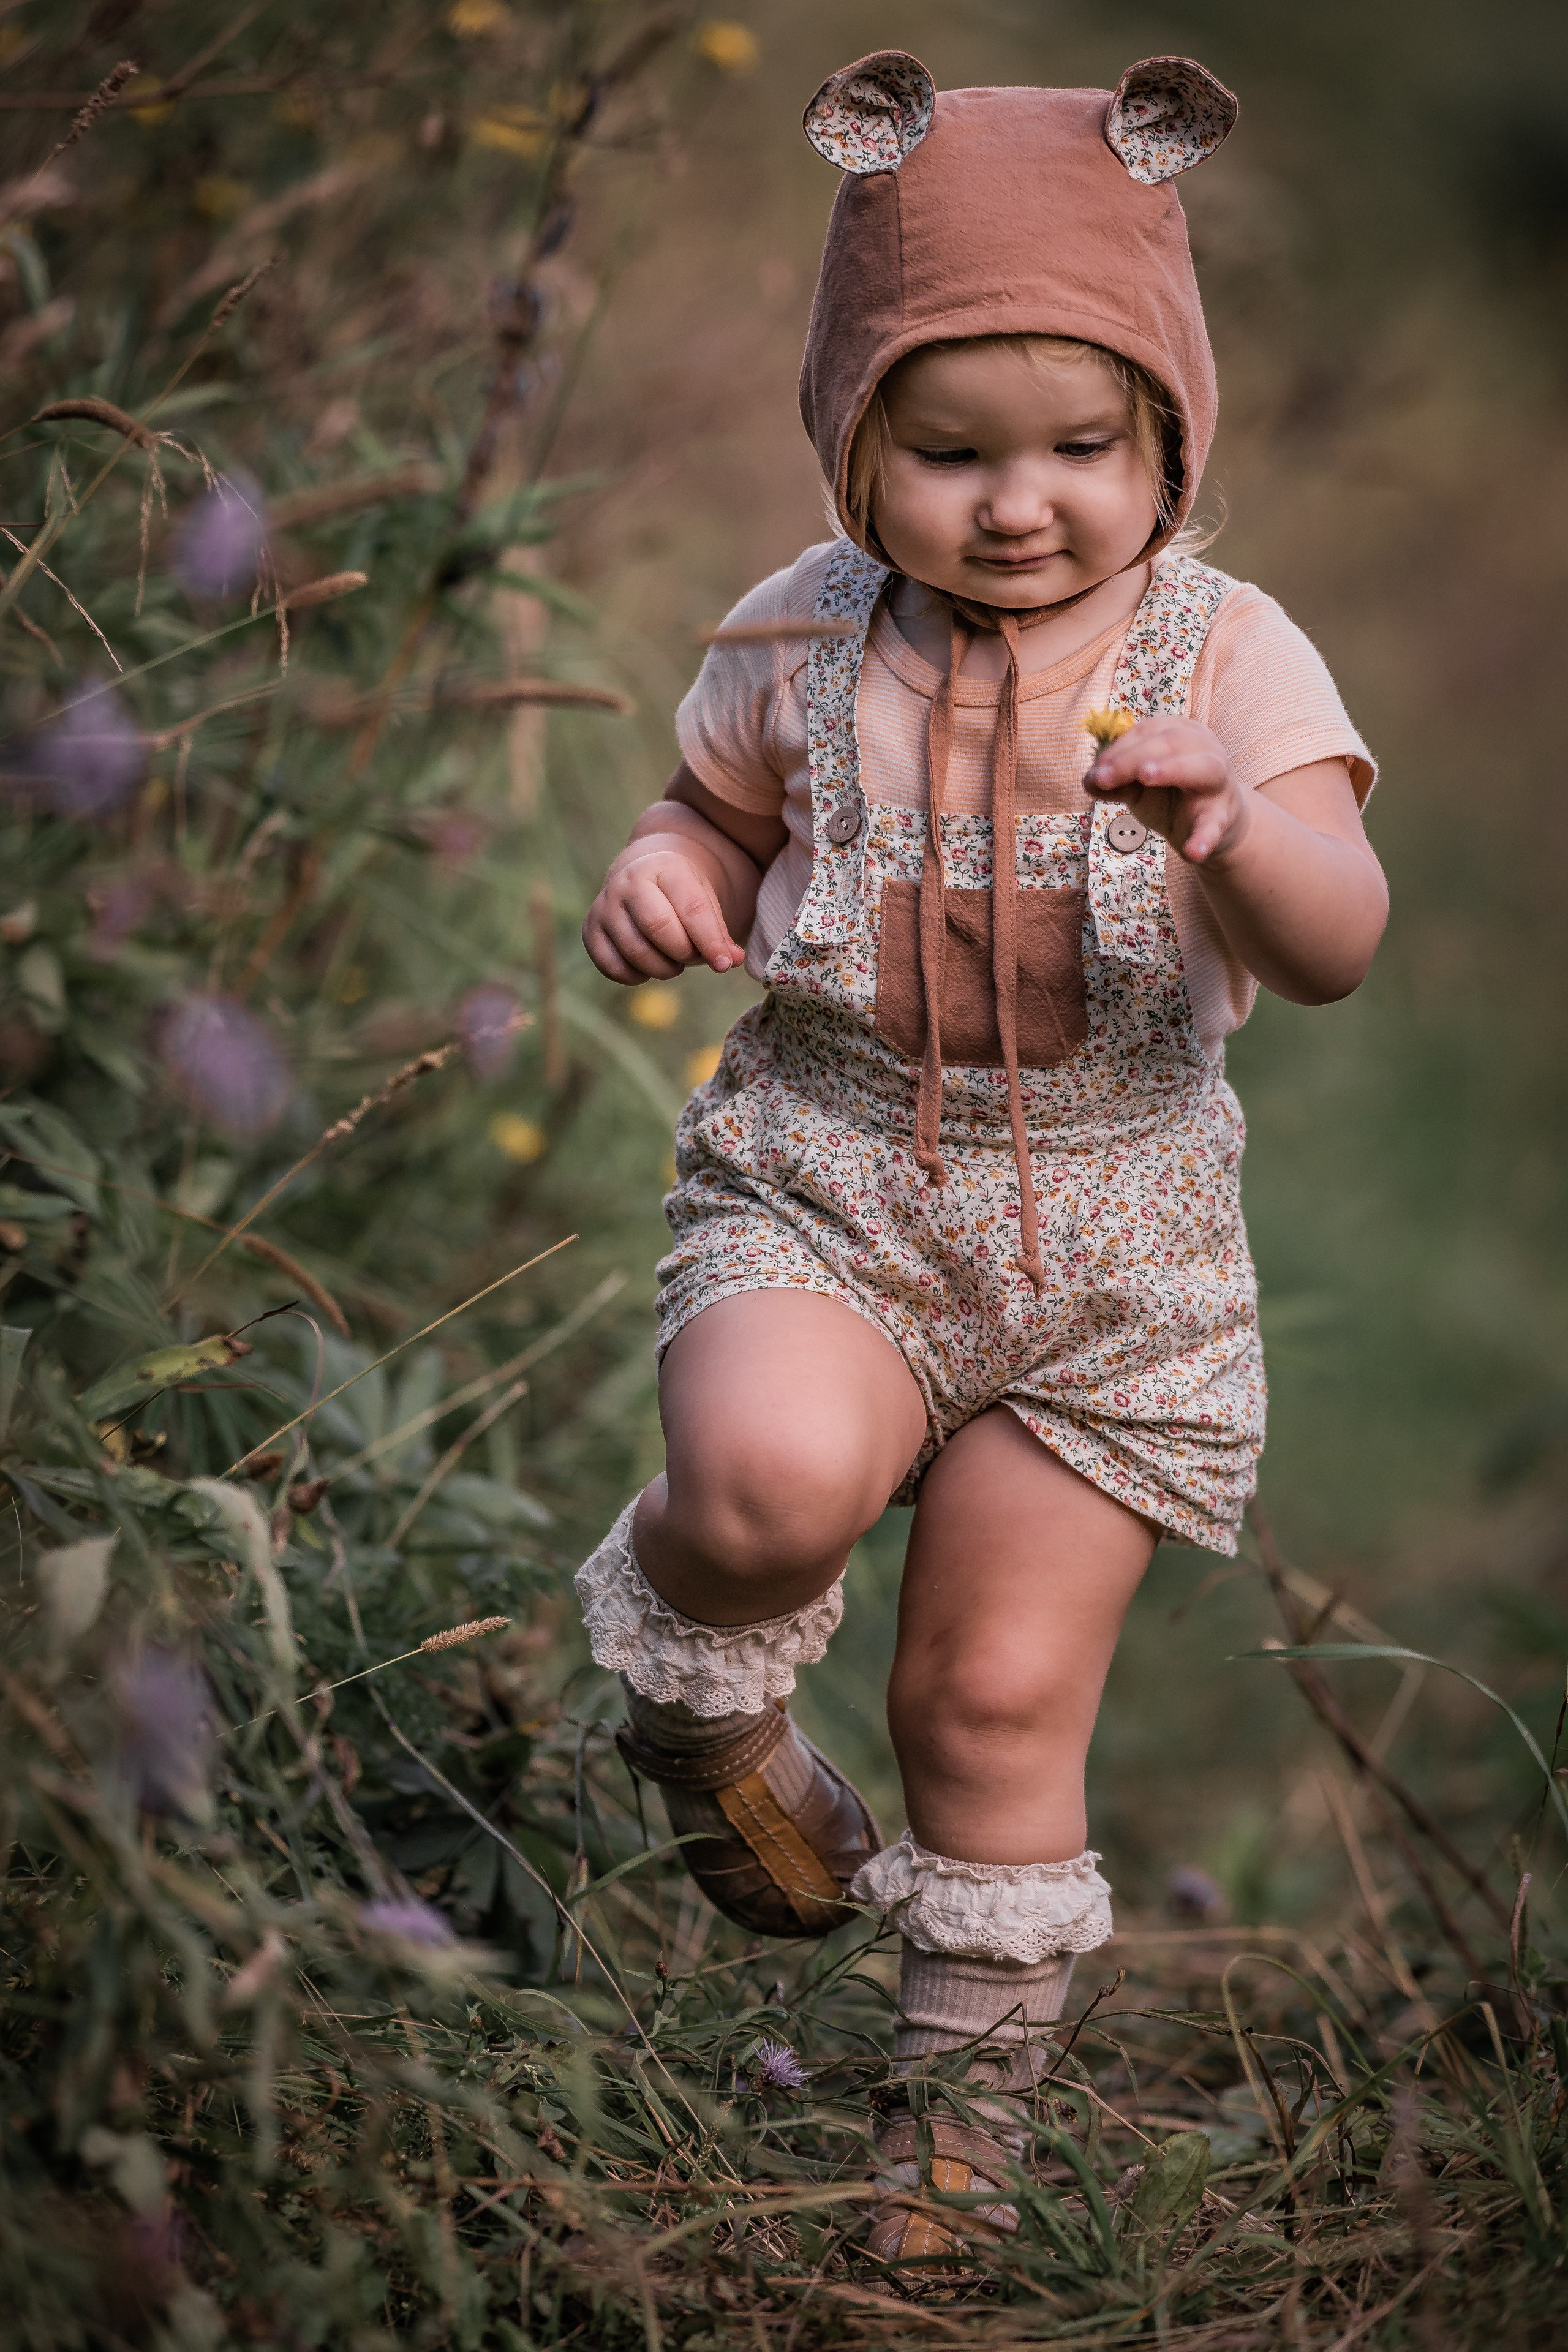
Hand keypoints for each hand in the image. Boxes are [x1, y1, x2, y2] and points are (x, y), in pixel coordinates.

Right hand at [582, 842, 747, 982]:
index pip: (691, 908)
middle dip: (683, 952)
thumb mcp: (705, 902)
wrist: (643, 876)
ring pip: (635, 951)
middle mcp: (628, 882)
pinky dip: (636, 976)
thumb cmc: (681, 895)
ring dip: (663, 968)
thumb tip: (731, 961)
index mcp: (664, 868)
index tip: (723, 964)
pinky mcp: (590, 930)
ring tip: (674, 962)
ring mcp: (605, 905)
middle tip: (693, 957)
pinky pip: (612, 967)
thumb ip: (719, 934)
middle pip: (658, 927)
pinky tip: (649, 966)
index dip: (710, 941)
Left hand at [1084, 717, 1246, 865]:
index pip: (1148, 731)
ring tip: (1145, 776)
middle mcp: (1206, 749)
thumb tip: (1088, 781)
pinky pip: (1215, 825)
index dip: (1119, 749)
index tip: (1096, 771)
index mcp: (1181, 733)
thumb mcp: (1140, 787)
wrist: (1213, 825)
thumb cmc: (1173, 795)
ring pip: (1204, 767)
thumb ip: (1117, 782)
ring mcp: (1219, 782)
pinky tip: (1192, 852)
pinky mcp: (1224, 816)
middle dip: (1133, 757)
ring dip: (1172, 769)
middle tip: (1104, 777)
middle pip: (1172, 742)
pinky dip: (1204, 838)